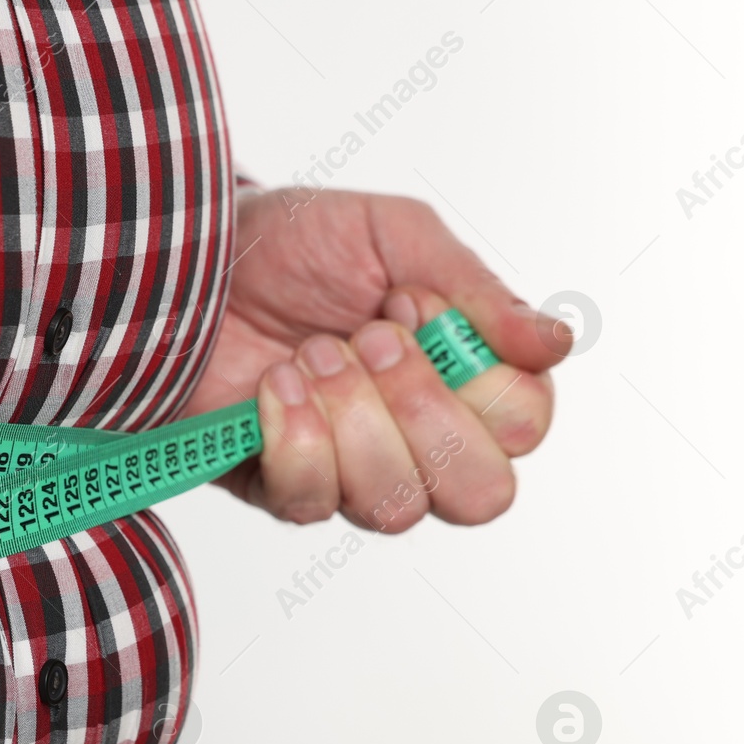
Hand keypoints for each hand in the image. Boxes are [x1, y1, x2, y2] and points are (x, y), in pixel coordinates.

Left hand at [181, 189, 564, 531]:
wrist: (188, 258)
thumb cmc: (293, 243)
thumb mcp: (393, 236)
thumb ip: (475, 290)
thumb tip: (555, 342)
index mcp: (462, 380)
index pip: (524, 426)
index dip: (480, 377)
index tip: (413, 307)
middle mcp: (416, 441)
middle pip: (480, 494)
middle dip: (426, 414)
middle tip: (370, 339)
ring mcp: (349, 473)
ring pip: (395, 507)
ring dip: (353, 417)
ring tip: (310, 351)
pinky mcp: (280, 488)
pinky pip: (312, 503)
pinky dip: (297, 438)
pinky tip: (274, 387)